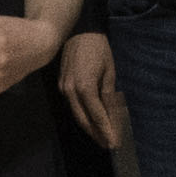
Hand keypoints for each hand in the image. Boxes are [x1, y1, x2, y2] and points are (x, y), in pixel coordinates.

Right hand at [60, 27, 128, 147]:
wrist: (79, 31)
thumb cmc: (99, 50)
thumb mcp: (109, 72)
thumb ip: (108, 95)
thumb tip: (111, 115)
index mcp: (85, 88)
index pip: (97, 116)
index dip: (106, 130)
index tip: (114, 143)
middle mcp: (70, 92)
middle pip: (83, 120)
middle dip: (96, 134)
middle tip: (108, 144)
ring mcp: (63, 89)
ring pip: (76, 115)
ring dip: (89, 127)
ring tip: (101, 137)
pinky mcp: (61, 86)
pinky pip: (72, 106)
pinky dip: (82, 115)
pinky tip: (91, 121)